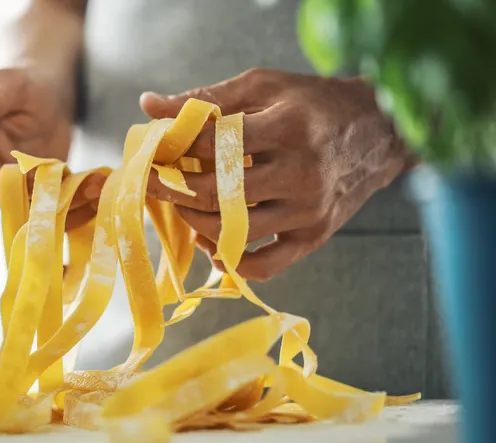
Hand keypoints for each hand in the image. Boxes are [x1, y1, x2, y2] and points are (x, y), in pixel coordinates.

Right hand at [0, 68, 104, 229]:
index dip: (6, 188)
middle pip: (15, 206)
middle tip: (78, 189)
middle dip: (46, 202)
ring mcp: (24, 188)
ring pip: (40, 213)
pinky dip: (81, 204)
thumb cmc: (22, 83)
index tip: (34, 175)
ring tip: (96, 189)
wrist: (47, 89)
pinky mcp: (47, 191)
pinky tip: (100, 188)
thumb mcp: (6, 88)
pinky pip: (60, 208)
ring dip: (70, 207)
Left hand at [141, 68, 413, 280]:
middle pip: (217, 194)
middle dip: (172, 190)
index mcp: (288, 128)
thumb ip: (206, 98)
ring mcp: (308, 210)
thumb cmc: (315, 104)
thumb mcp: (264, 87)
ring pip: (233, 233)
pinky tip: (214, 242)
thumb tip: (149, 106)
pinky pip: (263, 265)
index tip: (152, 151)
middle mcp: (301, 173)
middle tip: (152, 182)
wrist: (381, 132)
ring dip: (195, 222)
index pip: (213, 145)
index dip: (173, 149)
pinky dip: (230, 261)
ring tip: (183, 204)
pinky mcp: (314, 236)